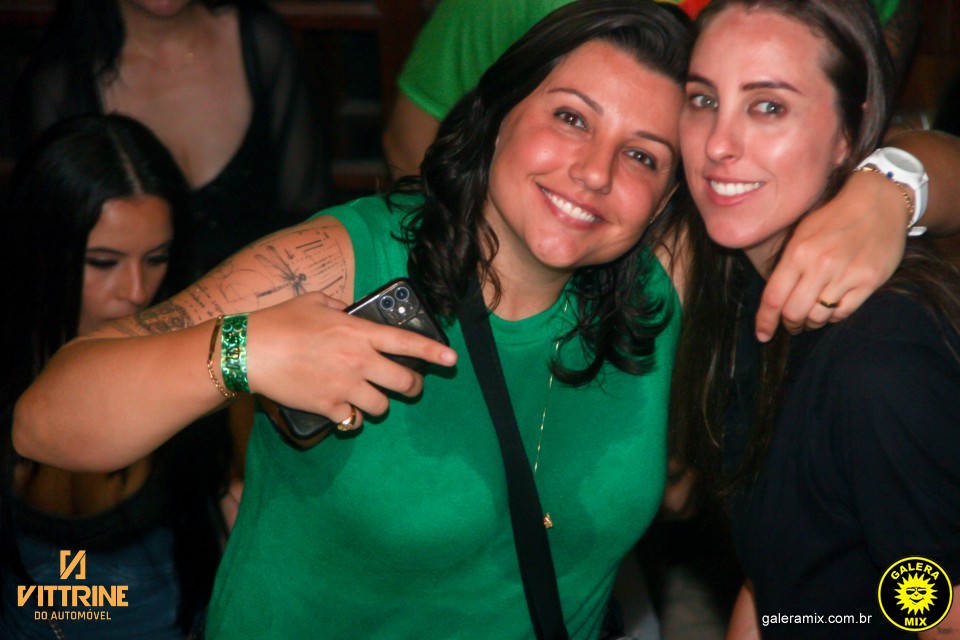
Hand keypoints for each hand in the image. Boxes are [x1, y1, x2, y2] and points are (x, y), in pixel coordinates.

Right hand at [244, 293, 456, 427]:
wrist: (250, 351)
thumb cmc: (281, 322)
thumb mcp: (316, 302)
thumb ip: (341, 307)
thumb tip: (351, 312)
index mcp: (359, 333)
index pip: (407, 343)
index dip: (433, 352)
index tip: (451, 360)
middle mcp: (358, 361)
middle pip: (404, 381)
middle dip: (412, 385)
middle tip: (409, 385)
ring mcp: (345, 387)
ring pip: (383, 406)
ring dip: (380, 403)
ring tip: (370, 396)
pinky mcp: (328, 407)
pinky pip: (353, 420)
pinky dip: (352, 418)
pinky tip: (345, 410)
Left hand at [756, 169, 906, 340]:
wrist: (879, 201)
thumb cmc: (834, 217)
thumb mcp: (802, 232)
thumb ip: (787, 264)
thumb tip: (774, 298)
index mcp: (798, 252)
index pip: (773, 297)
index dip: (765, 321)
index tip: (762, 335)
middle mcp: (820, 265)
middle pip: (794, 313)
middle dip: (790, 324)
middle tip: (792, 324)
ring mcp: (846, 274)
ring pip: (818, 316)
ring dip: (811, 322)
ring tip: (812, 317)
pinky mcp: (869, 281)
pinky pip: (843, 312)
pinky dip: (833, 315)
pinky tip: (832, 306)